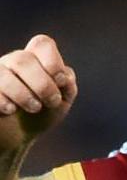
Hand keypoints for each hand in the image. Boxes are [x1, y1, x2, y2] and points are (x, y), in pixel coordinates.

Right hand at [0, 35, 76, 155]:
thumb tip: (64, 76)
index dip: (53, 61)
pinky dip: (4, 102)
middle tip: (52, 101)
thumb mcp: (62, 100)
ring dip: (24, 94)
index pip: (42, 44)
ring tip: (34, 108)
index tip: (60, 81)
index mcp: (35, 60)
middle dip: (43, 84)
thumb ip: (67, 85)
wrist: (19, 136)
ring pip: (4, 74)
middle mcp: (12, 62)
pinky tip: (10, 110)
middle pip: (23, 59)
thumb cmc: (43, 114)